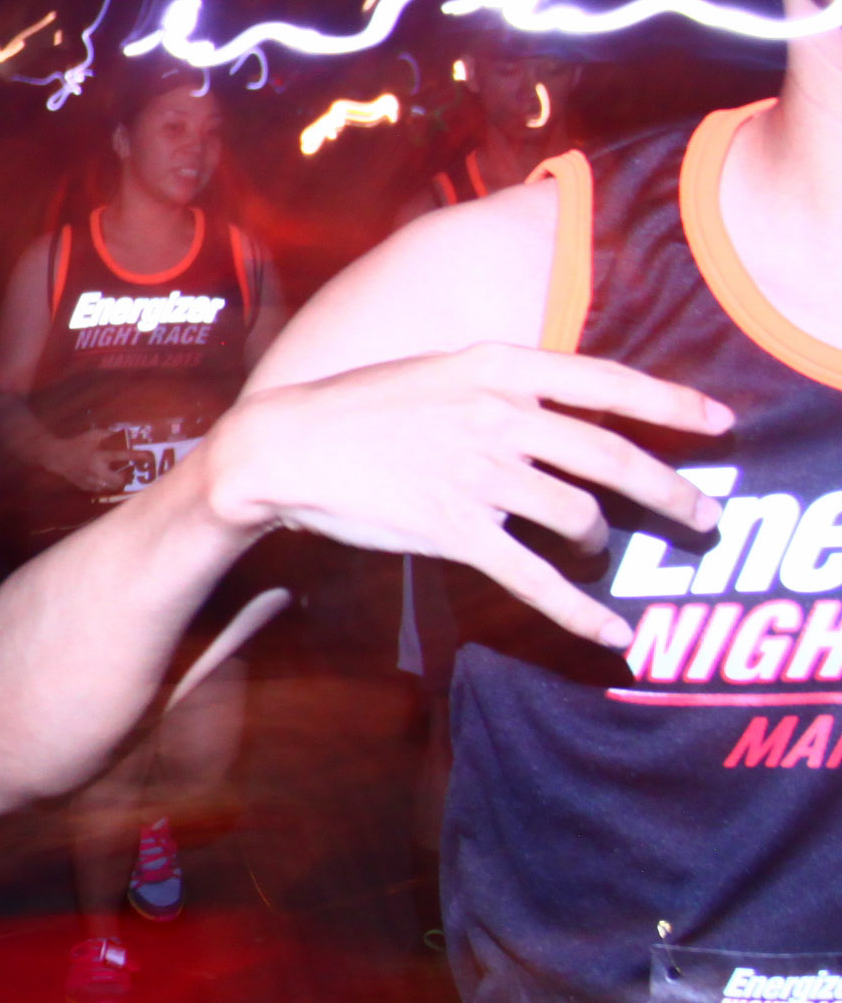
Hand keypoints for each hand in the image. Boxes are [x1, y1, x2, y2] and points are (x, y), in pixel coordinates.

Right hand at [43, 433, 129, 493]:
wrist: (57, 456)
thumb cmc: (77, 444)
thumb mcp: (93, 435)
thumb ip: (109, 435)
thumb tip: (124, 436)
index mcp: (100, 455)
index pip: (122, 455)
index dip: (137, 455)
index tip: (149, 456)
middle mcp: (97, 470)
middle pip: (119, 481)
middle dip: (124, 477)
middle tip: (125, 471)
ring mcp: (91, 480)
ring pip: (110, 487)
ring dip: (114, 482)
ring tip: (114, 475)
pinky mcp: (86, 487)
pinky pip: (101, 489)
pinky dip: (104, 484)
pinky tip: (101, 477)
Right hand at [199, 342, 731, 649]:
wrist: (282, 447)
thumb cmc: (356, 407)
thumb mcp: (436, 370)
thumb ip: (501, 384)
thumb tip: (562, 409)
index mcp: (496, 368)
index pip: (607, 382)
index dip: (672, 403)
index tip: (719, 421)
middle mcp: (498, 417)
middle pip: (613, 457)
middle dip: (671, 490)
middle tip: (706, 514)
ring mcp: (479, 475)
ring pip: (579, 516)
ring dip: (608, 544)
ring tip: (611, 556)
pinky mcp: (456, 530)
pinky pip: (536, 578)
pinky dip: (581, 611)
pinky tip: (613, 634)